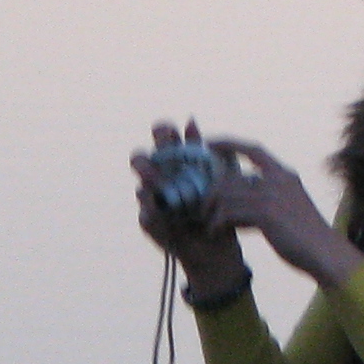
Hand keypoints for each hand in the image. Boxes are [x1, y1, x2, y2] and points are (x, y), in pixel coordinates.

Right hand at [130, 118, 245, 291]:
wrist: (219, 243)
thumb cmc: (221, 205)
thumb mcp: (222, 175)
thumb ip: (206, 148)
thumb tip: (190, 120)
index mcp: (176, 162)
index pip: (162, 140)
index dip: (162, 132)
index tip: (171, 132)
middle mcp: (159, 179)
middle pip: (141, 159)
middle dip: (146, 157)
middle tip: (158, 160)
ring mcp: (152, 201)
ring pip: (141, 187)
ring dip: (149, 183)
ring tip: (159, 182)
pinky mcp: (151, 223)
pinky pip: (145, 214)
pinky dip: (151, 211)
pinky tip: (157, 209)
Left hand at [203, 139, 363, 289]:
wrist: (325, 253)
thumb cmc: (308, 238)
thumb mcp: (290, 208)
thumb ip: (269, 199)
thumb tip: (241, 203)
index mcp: (285, 175)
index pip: (253, 150)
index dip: (229, 144)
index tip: (210, 143)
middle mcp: (278, 179)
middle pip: (232, 177)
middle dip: (212, 192)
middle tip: (203, 206)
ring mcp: (271, 195)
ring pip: (226, 194)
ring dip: (212, 211)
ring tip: (209, 224)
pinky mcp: (265, 213)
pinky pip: (229, 212)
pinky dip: (217, 223)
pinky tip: (215, 232)